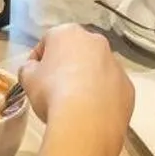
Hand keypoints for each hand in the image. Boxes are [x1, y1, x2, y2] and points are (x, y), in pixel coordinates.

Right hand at [18, 24, 133, 136]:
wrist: (86, 122)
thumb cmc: (52, 93)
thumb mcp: (27, 78)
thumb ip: (28, 68)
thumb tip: (34, 69)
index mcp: (68, 33)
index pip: (48, 41)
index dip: (38, 59)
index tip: (34, 76)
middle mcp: (96, 42)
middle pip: (76, 51)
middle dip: (66, 66)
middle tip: (55, 88)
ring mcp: (115, 64)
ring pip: (96, 69)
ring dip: (86, 80)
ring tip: (74, 104)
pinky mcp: (128, 86)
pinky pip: (110, 88)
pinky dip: (102, 96)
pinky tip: (91, 112)